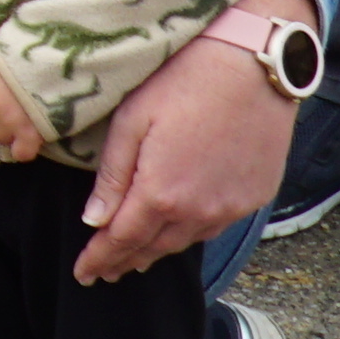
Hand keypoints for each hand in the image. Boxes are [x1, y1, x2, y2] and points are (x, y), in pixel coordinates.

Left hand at [72, 0, 309, 281]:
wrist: (254, 64)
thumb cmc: (184, 81)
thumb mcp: (132, 121)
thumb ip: (113, 176)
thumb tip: (94, 220)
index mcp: (161, 194)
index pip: (121, 241)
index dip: (100, 260)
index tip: (84, 274)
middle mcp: (198, 211)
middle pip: (154, 247)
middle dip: (126, 260)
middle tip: (106, 272)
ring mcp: (232, 206)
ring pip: (186, 241)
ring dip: (159, 250)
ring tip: (138, 258)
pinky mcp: (255, 196)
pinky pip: (216, 225)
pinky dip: (192, 232)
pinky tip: (181, 230)